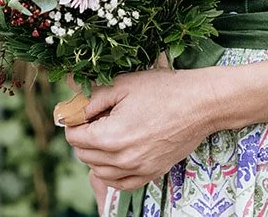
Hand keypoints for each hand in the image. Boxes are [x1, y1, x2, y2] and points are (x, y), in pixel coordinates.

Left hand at [64, 64, 221, 191]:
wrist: (200, 104)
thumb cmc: (163, 90)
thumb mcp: (123, 84)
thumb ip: (91, 94)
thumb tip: (67, 93)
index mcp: (110, 136)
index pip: (73, 137)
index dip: (74, 120)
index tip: (83, 109)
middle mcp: (122, 159)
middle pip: (83, 154)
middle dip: (84, 135)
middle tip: (98, 116)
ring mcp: (137, 170)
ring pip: (99, 170)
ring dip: (96, 154)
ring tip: (109, 132)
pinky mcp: (150, 174)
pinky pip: (120, 183)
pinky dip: (112, 171)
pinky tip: (118, 154)